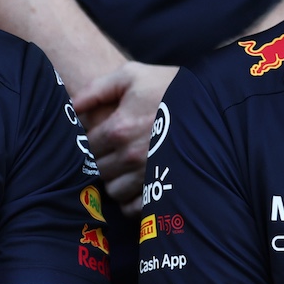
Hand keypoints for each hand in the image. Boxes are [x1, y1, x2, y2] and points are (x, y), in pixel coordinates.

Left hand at [68, 62, 177, 210]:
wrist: (213, 101)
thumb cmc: (169, 86)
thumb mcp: (132, 75)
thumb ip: (96, 89)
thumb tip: (70, 106)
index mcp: (118, 128)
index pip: (85, 147)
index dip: (87, 143)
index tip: (98, 138)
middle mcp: (130, 155)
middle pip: (97, 170)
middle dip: (100, 162)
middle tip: (111, 153)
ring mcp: (148, 174)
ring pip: (113, 191)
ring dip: (115, 182)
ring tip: (124, 169)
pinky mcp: (164, 188)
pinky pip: (135, 207)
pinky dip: (132, 200)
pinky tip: (136, 185)